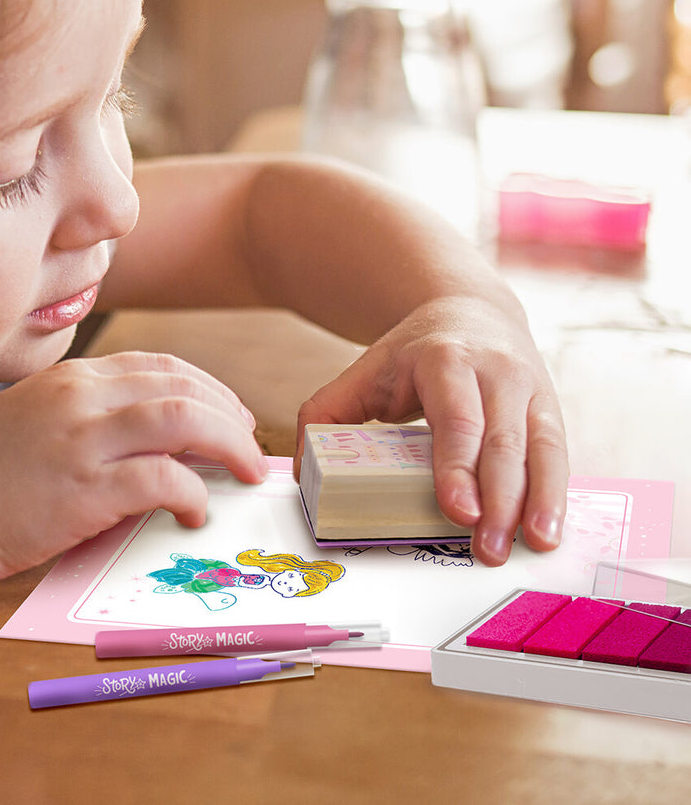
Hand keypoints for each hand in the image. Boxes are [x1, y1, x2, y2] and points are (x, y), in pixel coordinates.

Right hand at [0, 352, 266, 580]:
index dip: (209, 388)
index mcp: (72, 376)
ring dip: (228, 444)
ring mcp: (81, 439)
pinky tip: (194, 511)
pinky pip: (160, 480)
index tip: (231, 414)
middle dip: (230, 415)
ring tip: (245, 471)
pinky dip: (190, 493)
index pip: (161, 365)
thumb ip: (90, 417)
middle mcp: (81, 396)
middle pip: (182, 387)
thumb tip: (155, 440)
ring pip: (183, 420)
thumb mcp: (35, 420)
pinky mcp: (82, 489)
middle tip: (249, 447)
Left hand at [294, 296, 567, 565]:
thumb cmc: (412, 354)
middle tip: (486, 550)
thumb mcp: (364, 370)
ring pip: (539, 448)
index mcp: (444, 360)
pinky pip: (557, 454)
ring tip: (530, 547)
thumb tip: (302, 472)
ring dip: (537, 503)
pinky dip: (556, 495)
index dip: (457, 466)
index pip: (455, 419)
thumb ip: (325, 413)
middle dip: (498, 499)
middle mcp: (494, 371)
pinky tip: (549, 532)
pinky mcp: (550, 408)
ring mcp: (529, 388)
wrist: (471, 310)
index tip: (457, 510)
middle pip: (501, 441)